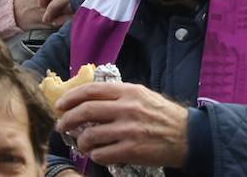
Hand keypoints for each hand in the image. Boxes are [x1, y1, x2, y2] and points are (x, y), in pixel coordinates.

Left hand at [55, 81, 188, 167]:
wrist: (186, 135)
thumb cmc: (163, 115)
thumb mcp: (143, 96)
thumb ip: (119, 96)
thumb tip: (90, 99)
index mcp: (129, 92)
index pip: (91, 90)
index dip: (71, 97)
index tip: (60, 105)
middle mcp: (127, 108)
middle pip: (86, 111)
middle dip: (67, 120)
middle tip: (62, 126)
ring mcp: (129, 130)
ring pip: (90, 136)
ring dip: (81, 142)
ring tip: (83, 144)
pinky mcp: (131, 150)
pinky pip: (101, 155)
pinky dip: (95, 156)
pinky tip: (99, 154)